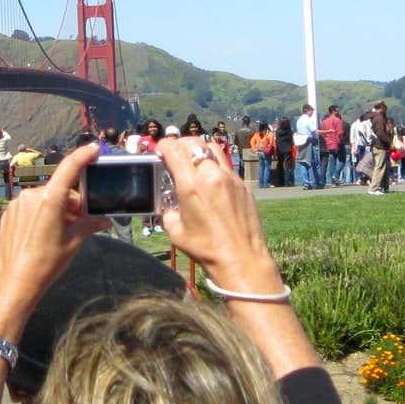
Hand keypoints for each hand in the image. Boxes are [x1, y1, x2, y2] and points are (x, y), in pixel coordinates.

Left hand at [0, 142, 109, 330]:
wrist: (15, 282)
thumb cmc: (46, 263)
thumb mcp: (74, 243)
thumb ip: (89, 225)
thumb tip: (103, 220)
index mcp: (50, 199)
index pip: (69, 168)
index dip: (83, 156)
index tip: (93, 149)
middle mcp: (32, 195)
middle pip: (61, 191)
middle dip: (73, 204)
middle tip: (80, 224)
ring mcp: (18, 204)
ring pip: (46, 199)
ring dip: (57, 210)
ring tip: (60, 234)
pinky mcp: (9, 213)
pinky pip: (31, 207)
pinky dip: (41, 215)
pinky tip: (42, 235)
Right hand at [157, 136, 282, 294]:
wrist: (241, 259)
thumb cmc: (207, 249)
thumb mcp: (175, 232)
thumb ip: (168, 211)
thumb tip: (169, 204)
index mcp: (191, 186)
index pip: (174, 150)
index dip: (164, 145)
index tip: (161, 149)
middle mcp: (212, 176)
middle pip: (194, 143)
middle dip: (181, 144)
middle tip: (175, 154)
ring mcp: (231, 179)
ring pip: (213, 149)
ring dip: (200, 151)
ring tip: (194, 163)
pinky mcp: (243, 185)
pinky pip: (227, 166)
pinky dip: (215, 166)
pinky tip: (211, 182)